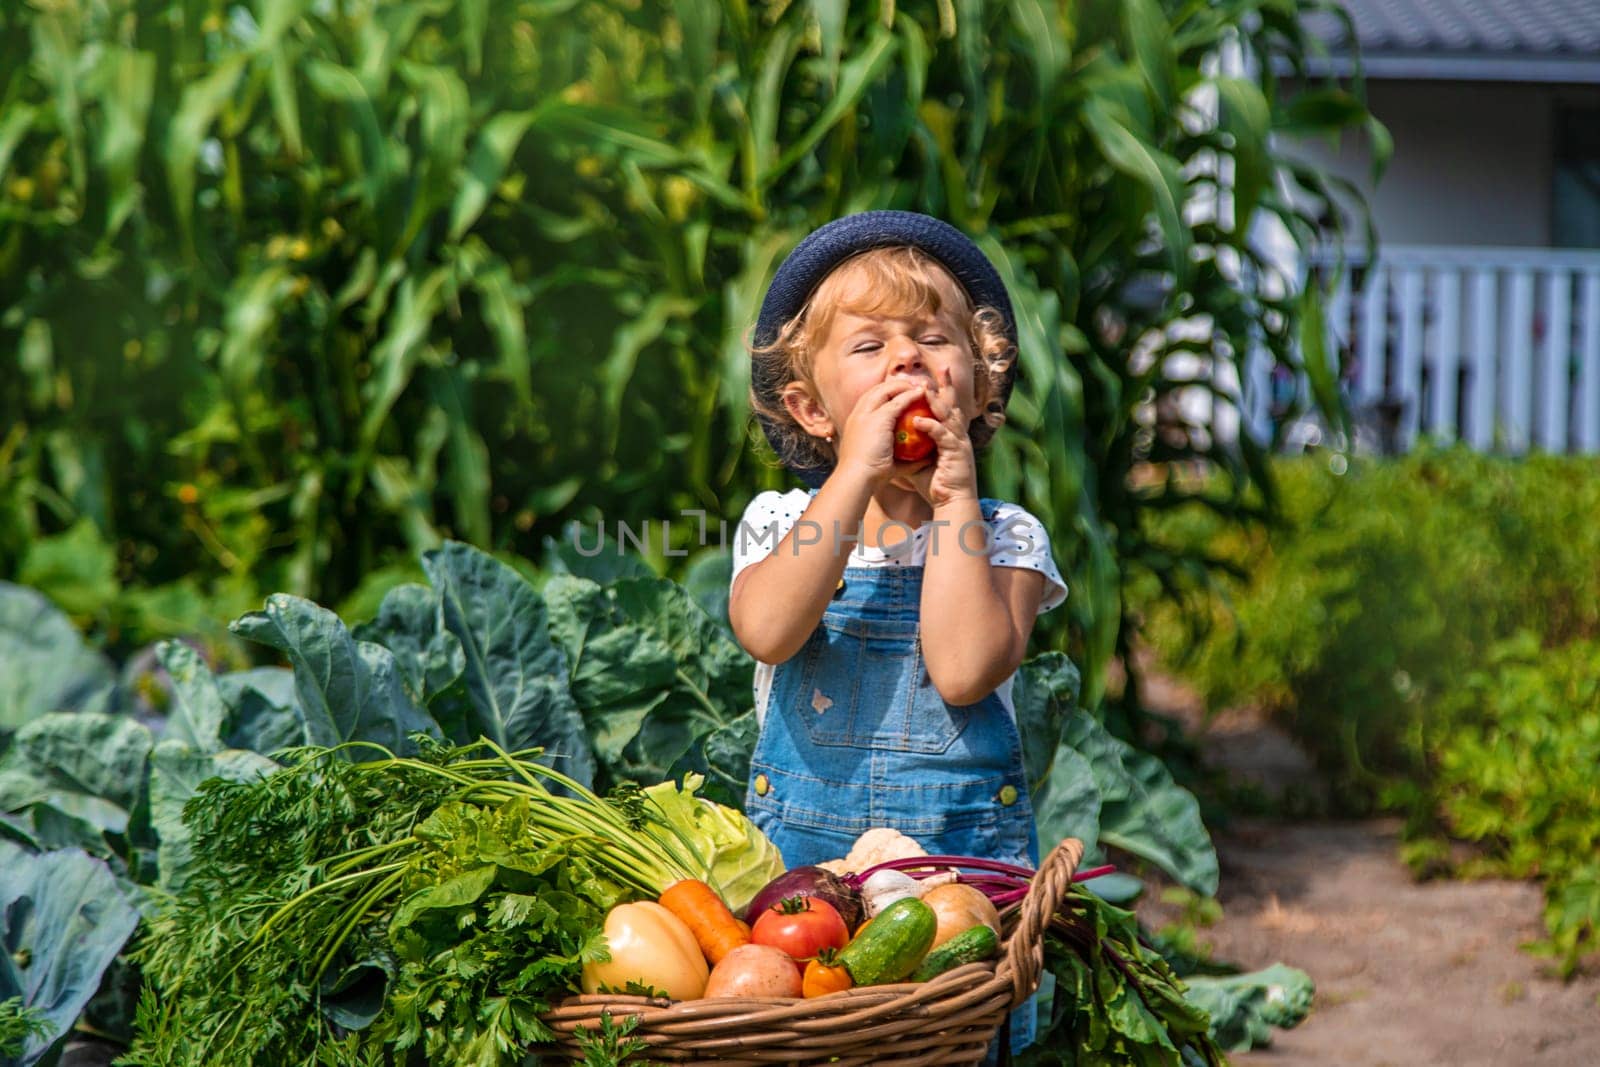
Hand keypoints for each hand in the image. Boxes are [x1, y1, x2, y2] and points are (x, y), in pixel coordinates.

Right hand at [831, 377, 943, 487]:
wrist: (857, 478)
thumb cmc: (870, 476)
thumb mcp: (887, 463)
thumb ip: (905, 459)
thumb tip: (925, 459)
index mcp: (856, 423)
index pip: (870, 401)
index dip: (885, 396)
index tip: (901, 398)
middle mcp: (859, 414)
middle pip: (876, 390)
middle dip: (894, 385)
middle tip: (912, 387)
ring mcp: (866, 414)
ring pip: (886, 389)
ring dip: (903, 386)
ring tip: (919, 387)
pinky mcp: (878, 418)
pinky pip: (898, 401)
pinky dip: (910, 395)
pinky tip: (922, 394)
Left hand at [890, 367, 978, 508]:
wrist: (952, 503)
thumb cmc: (935, 484)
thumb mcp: (920, 462)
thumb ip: (911, 448)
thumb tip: (894, 441)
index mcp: (952, 435)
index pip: (947, 408)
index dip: (942, 391)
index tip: (933, 375)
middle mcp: (959, 436)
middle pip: (953, 405)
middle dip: (948, 386)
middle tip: (943, 368)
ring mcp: (960, 443)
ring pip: (950, 416)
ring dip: (937, 402)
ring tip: (925, 389)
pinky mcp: (957, 454)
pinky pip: (943, 436)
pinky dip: (931, 427)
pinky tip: (918, 420)